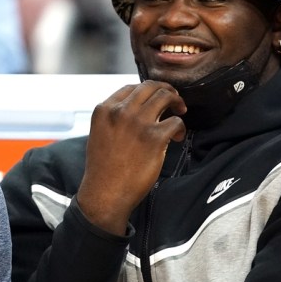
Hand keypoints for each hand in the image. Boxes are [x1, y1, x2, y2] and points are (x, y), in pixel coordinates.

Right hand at [77, 80, 185, 234]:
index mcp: (104, 110)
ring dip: (177, 102)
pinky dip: (180, 127)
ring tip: (180, 112)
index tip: (156, 98)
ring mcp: (138, 123)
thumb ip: (114, 119)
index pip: (131, 88)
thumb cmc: (103, 170)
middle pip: (150, 87)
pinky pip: (176, 121)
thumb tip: (137, 110)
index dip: (148, 90)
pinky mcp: (154, 138)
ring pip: (165, 97)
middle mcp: (121, 112)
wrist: (105, 194)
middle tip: (174, 99)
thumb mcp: (99, 134)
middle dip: (166, 90)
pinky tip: (177, 137)